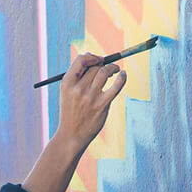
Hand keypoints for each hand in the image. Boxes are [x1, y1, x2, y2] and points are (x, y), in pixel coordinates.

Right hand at [21, 52, 126, 191]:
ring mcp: (90, 97)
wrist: (71, 135)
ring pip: (105, 72)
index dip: (91, 56)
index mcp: (67, 83)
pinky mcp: (102, 105)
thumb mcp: (68, 93)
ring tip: (115, 70)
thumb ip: (78, 77)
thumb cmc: (71, 112)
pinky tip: (123, 75)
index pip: (81, 60)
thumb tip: (95, 60)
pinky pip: (116, 86)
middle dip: (104, 63)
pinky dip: (122, 78)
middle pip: (95, 66)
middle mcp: (78, 89)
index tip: (97, 59)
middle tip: (108, 67)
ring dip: (113, 68)